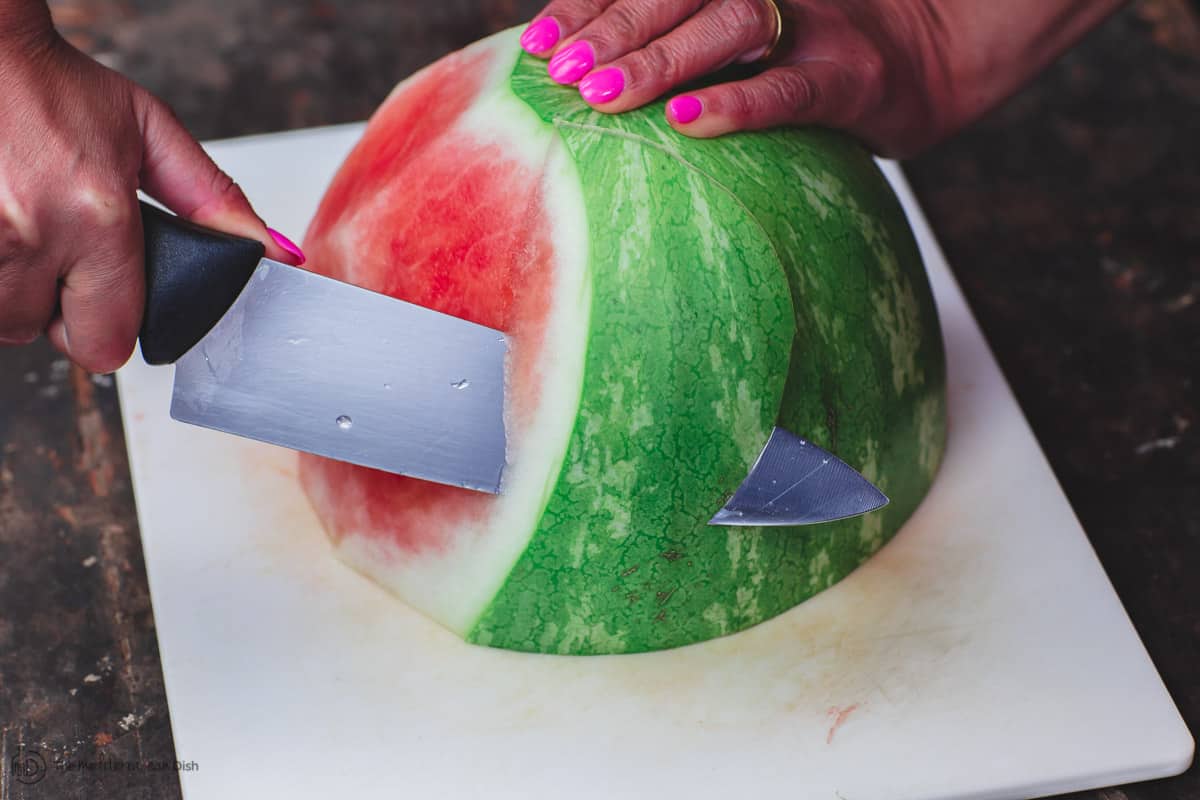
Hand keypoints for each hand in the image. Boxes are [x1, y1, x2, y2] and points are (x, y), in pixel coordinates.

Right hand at [0, 13, 301, 372]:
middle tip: (65, 258)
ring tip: (29, 234)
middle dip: (62, 311)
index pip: (107, 345)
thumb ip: (214, 201)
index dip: (110, 330)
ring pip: (3, 321)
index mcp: (96, 217)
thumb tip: (276, 252)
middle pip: (51, 338)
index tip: (109, 301)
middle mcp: (31, 235)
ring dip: (18, 293)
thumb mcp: (149, 134)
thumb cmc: (51, 88)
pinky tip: (3, 229)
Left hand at [518, 0, 1126, 156]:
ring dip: (659, 61)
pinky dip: (736, 103)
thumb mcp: (754, 28)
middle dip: (610, 29)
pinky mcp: (850, 78)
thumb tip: (597, 70)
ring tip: (600, 95)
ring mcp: (815, 26)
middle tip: (556, 70)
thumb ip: (689, 34)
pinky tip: (686, 120)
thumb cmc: (823, 51)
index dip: (589, 5)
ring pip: (727, 29)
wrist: (940, 53)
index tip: (538, 41)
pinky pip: (787, 90)